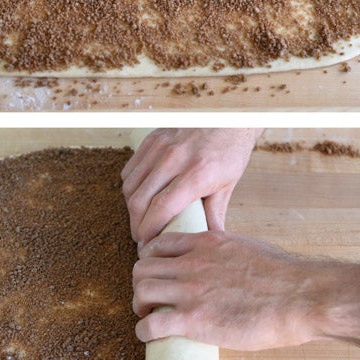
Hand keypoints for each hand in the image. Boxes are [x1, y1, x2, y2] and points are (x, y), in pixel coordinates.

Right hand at [122, 128, 260, 245]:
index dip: (149, 229)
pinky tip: (139, 196)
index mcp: (197, 173)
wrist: (227, 116)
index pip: (161, 207)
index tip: (147, 243)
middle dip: (136, 224)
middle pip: (139, 200)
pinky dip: (130, 187)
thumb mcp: (228, 184)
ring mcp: (159, 147)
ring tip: (140, 219)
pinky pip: (130, 170)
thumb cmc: (229, 151)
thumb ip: (215, 214)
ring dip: (131, 208)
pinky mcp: (151, 140)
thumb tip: (209, 239)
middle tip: (141, 237)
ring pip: (130, 186)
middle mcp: (174, 159)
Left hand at [131, 230, 353, 348]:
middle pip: (142, 268)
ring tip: (148, 316)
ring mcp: (190, 291)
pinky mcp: (194, 319)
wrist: (301, 298)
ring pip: (141, 291)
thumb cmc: (283, 277)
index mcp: (204, 244)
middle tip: (149, 298)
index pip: (157, 244)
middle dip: (140, 283)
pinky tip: (149, 336)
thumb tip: (218, 261)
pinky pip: (151, 324)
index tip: (154, 273)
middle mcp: (191, 264)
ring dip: (139, 305)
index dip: (149, 260)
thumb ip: (222, 251)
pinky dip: (143, 331)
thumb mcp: (245, 247)